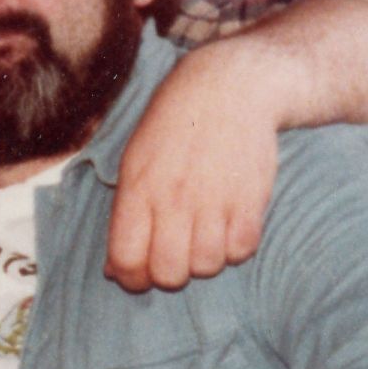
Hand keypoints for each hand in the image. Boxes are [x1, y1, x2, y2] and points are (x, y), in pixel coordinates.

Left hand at [108, 41, 281, 290]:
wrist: (228, 90)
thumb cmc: (172, 127)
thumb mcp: (134, 161)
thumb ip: (125, 214)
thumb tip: (116, 269)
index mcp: (138, 189)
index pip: (127, 259)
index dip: (131, 279)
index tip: (138, 275)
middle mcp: (175, 199)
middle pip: (169, 273)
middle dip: (168, 274)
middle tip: (174, 256)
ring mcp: (215, 201)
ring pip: (208, 267)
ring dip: (204, 260)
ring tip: (203, 236)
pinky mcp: (251, 200)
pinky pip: (242, 251)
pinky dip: (235, 248)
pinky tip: (228, 227)